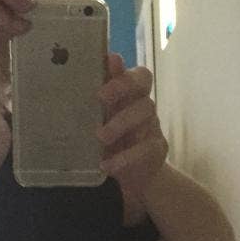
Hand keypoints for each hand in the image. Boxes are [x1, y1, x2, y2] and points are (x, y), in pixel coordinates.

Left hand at [96, 54, 167, 194]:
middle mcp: (144, 105)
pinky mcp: (156, 149)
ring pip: (145, 114)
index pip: (137, 75)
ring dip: (121, 124)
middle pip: (142, 86)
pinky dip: (124, 157)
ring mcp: (153, 126)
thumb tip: (83, 73)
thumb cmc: (110, 138)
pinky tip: (106, 164)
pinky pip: (145, 149)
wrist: (132, 174)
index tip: (107, 67)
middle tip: (100, 97)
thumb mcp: (97, 119)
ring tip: (100, 137)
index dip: (123, 71)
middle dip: (122, 88)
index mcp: (130, 93)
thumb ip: (92, 98)